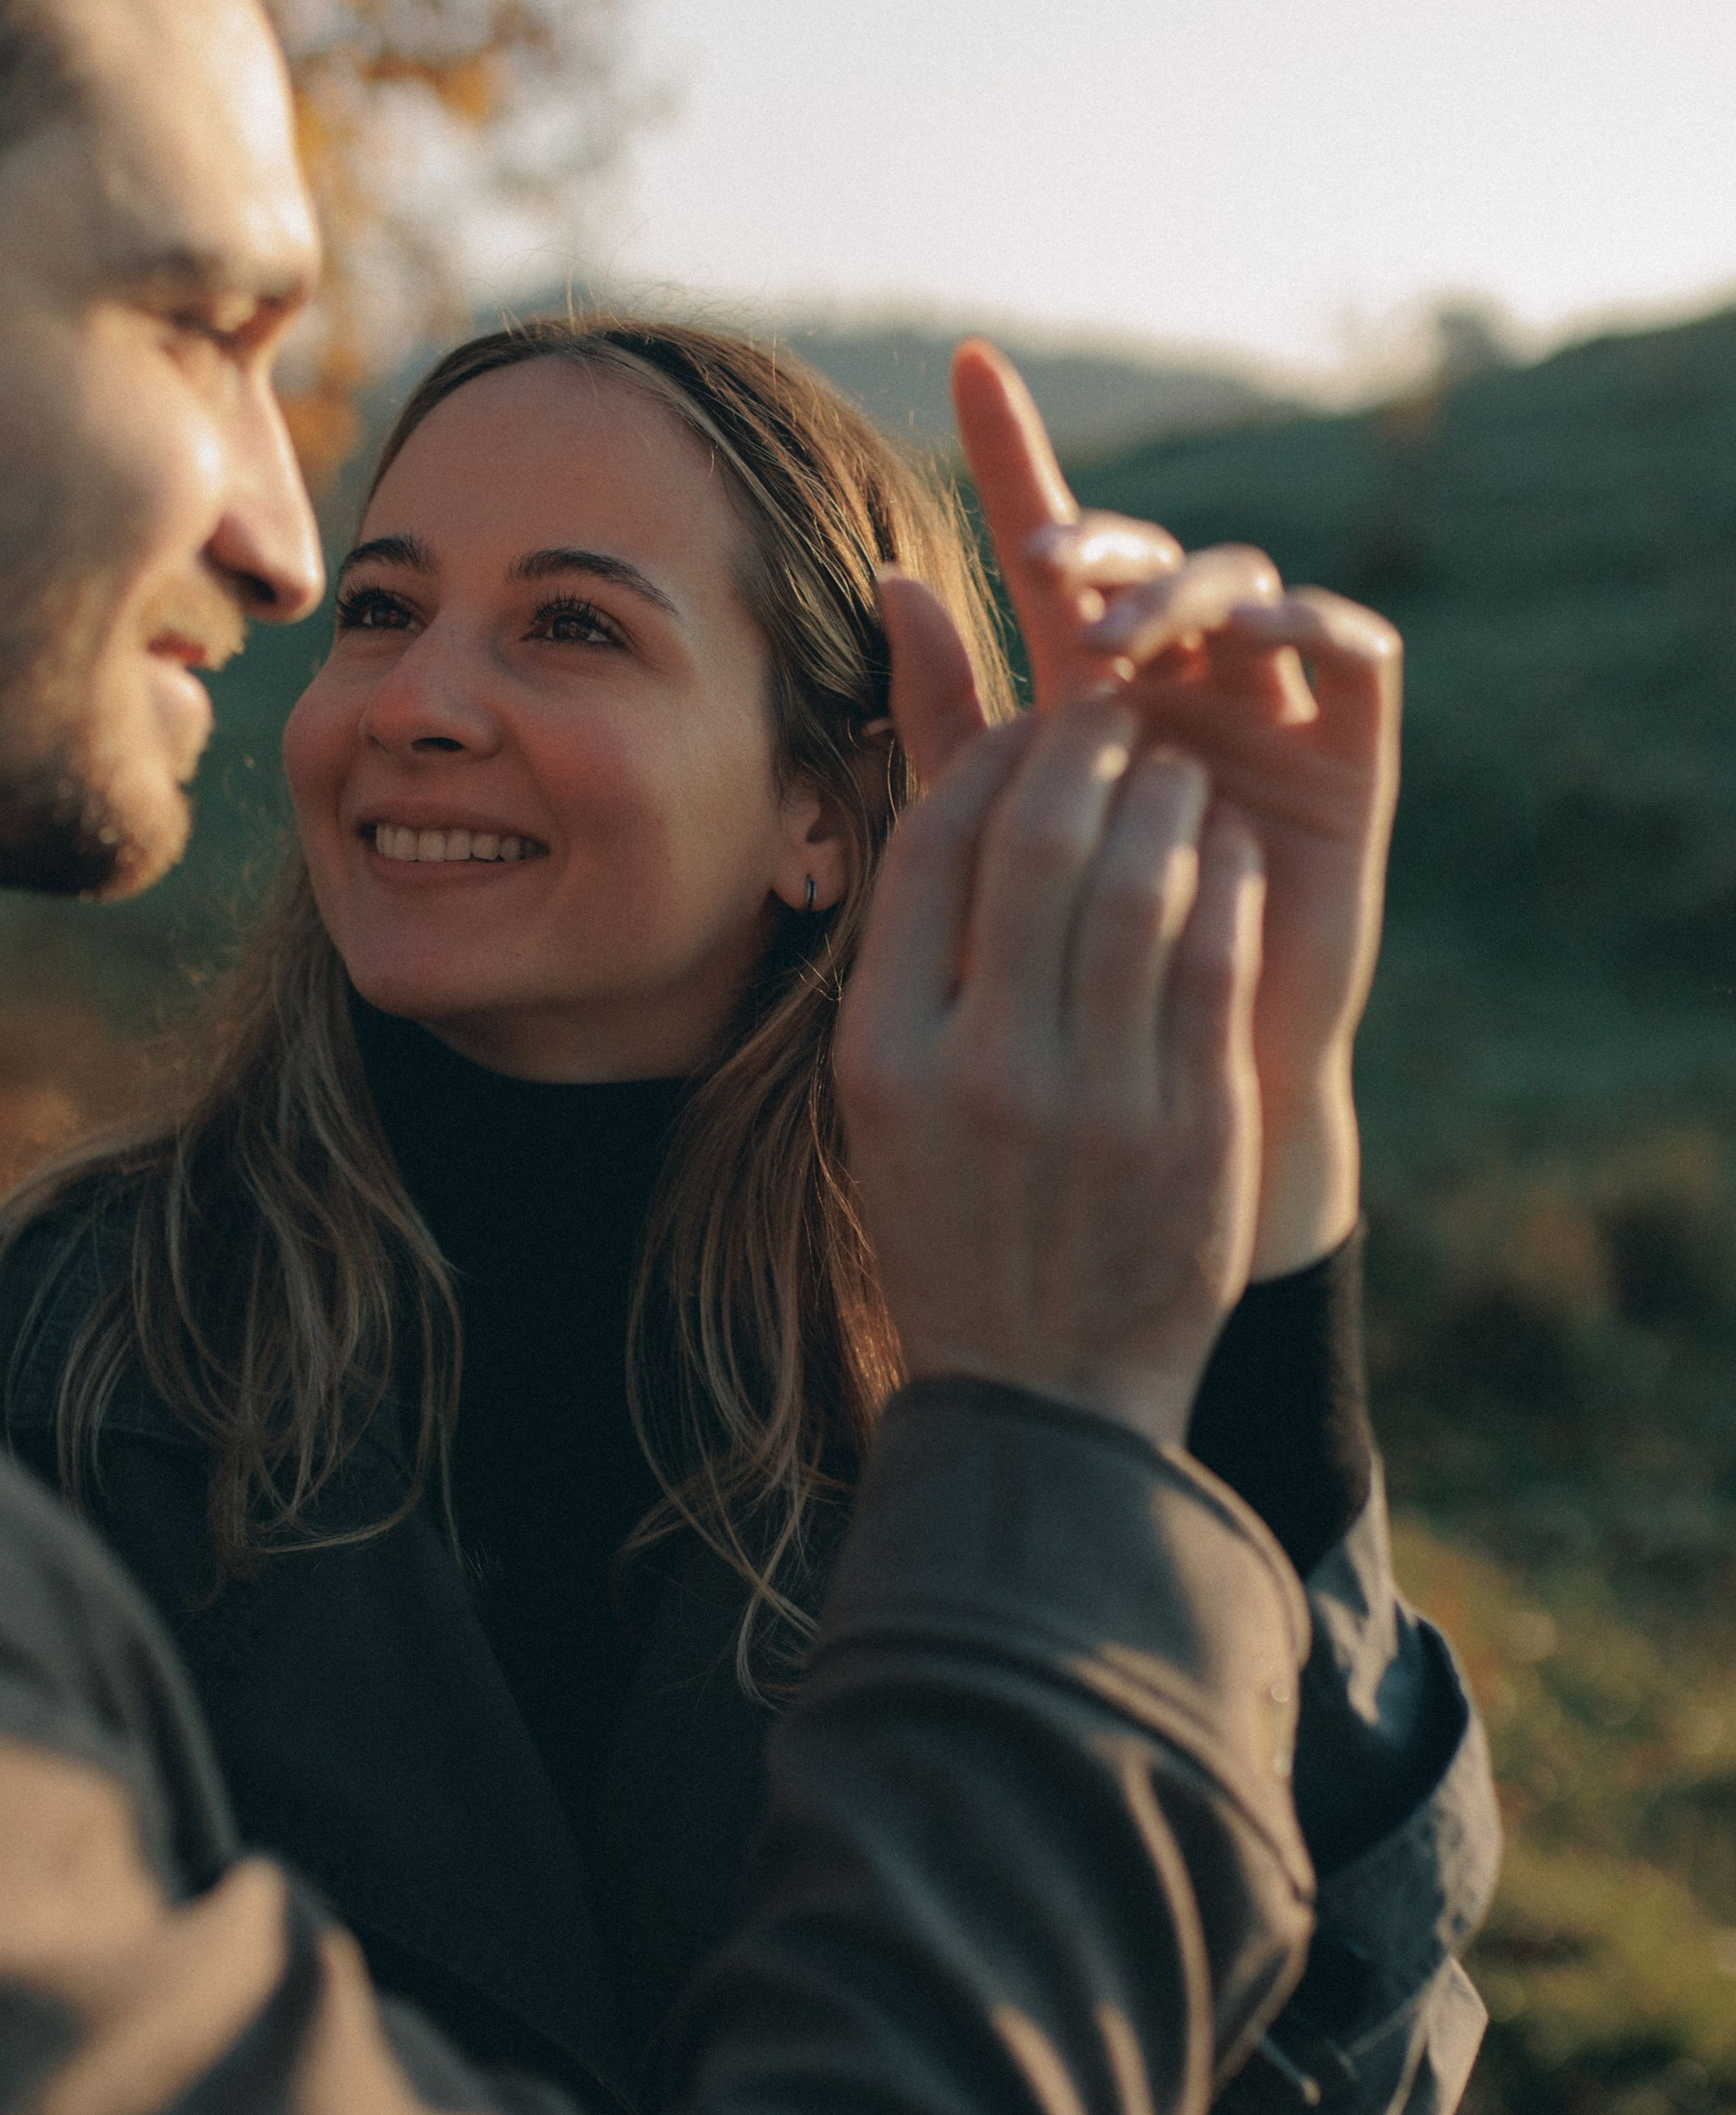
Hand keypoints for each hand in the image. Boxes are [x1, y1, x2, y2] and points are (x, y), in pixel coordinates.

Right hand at [838, 590, 1265, 1447]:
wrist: (1041, 1397)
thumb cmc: (957, 1223)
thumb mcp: (885, 1099)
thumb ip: (909, 954)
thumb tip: (941, 786)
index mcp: (886, 1054)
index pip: (934, 844)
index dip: (990, 755)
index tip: (1027, 728)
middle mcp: (982, 1068)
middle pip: (1039, 839)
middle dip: (1088, 748)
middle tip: (1120, 717)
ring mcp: (1096, 1100)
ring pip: (1142, 883)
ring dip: (1170, 798)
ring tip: (1180, 772)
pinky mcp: (1193, 1126)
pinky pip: (1217, 958)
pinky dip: (1227, 881)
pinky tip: (1229, 854)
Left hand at [934, 343, 1401, 1279]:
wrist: (1170, 1103)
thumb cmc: (1070, 978)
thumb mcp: (991, 836)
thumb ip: (944, 716)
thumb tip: (887, 578)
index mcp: (1088, 691)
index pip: (1051, 547)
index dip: (1017, 453)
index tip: (969, 362)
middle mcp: (1180, 686)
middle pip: (1153, 560)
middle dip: (1101, 546)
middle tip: (1044, 574)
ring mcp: (1268, 718)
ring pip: (1250, 589)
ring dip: (1190, 587)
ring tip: (1125, 629)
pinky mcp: (1347, 767)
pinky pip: (1357, 658)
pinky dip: (1317, 622)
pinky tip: (1263, 630)